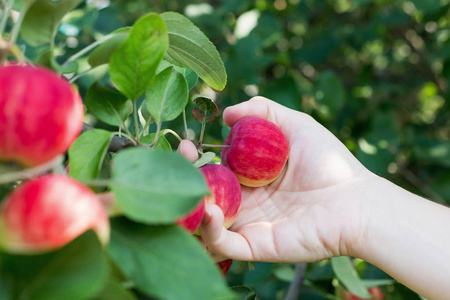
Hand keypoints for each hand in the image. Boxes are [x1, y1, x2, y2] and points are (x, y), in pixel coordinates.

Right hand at [197, 97, 376, 262]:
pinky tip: (209, 208)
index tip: (187, 143)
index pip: (209, 169)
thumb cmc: (328, 162)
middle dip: (183, 178)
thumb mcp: (294, 125)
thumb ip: (262, 110)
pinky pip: (223, 244)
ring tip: (193, 184)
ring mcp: (247, 224)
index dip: (193, 158)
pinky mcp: (256, 245)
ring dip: (189, 205)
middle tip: (183, 158)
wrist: (355, 199)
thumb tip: (226, 113)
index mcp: (247, 176)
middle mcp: (242, 201)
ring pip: (204, 222)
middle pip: (200, 193)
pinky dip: (210, 231)